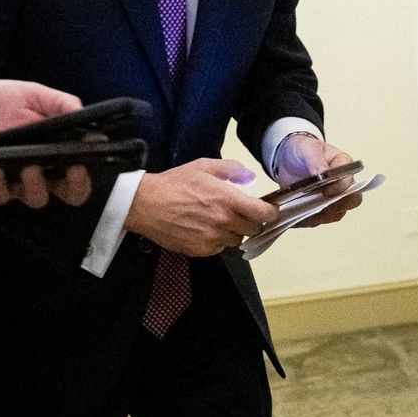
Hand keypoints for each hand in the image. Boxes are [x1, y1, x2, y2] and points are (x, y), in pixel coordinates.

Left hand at [0, 79, 91, 208]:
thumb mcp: (32, 94)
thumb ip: (58, 102)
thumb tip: (82, 112)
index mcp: (57, 151)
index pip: (81, 173)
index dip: (88, 173)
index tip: (86, 161)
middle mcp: (42, 171)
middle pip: (68, 194)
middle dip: (74, 187)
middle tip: (72, 170)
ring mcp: (16, 182)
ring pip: (36, 197)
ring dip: (37, 185)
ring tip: (30, 167)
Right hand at [127, 159, 278, 256]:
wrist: (146, 204)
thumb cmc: (174, 184)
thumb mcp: (204, 166)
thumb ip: (232, 169)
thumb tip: (250, 177)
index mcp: (228, 200)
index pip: (263, 213)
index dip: (271, 212)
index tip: (269, 210)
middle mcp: (223, 221)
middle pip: (254, 229)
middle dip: (252, 221)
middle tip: (241, 213)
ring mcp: (212, 238)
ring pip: (237, 240)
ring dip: (234, 232)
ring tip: (219, 220)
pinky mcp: (201, 250)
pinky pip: (219, 248)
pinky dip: (217, 240)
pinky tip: (205, 228)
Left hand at [271, 134, 362, 226]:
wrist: (287, 158)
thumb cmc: (303, 149)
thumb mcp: (307, 148)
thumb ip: (316, 160)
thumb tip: (322, 174)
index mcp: (344, 166)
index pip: (351, 181)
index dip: (341, 188)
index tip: (327, 191)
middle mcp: (342, 185)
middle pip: (350, 202)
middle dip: (336, 206)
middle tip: (318, 206)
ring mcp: (331, 199)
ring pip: (334, 214)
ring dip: (319, 215)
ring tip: (301, 211)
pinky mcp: (318, 209)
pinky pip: (316, 220)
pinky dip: (306, 220)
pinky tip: (293, 216)